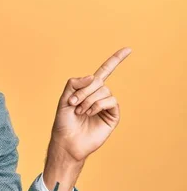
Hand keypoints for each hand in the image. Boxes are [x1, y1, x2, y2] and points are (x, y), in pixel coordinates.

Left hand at [50, 47, 131, 162]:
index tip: (128, 49)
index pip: (104, 72)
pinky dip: (98, 105)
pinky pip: (111, 101)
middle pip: (99, 81)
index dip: (115, 60)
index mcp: (88, 90)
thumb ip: (74, 84)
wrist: (67, 141)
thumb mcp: (63, 99)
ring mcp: (106, 106)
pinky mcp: (112, 116)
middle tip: (73, 103)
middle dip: (84, 91)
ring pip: (104, 91)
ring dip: (89, 100)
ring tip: (80, 111)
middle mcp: (99, 96)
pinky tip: (89, 113)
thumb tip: (94, 77)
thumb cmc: (63, 122)